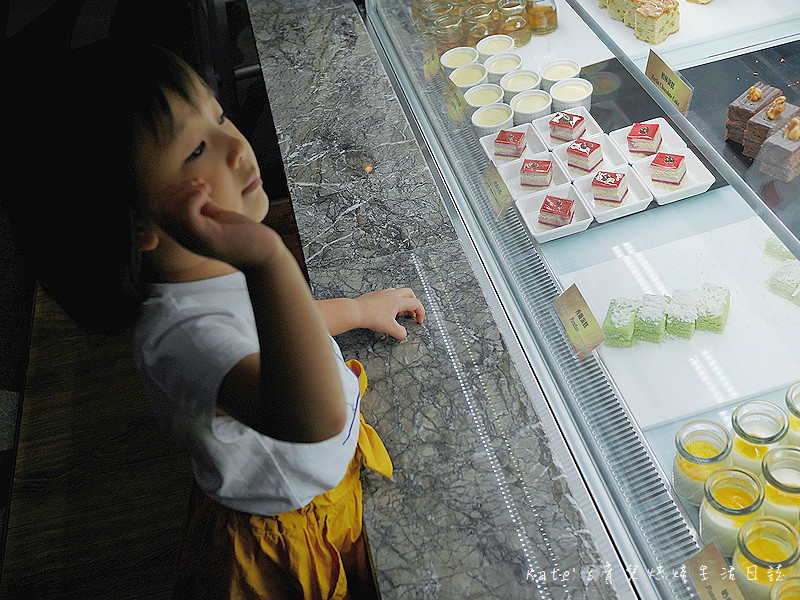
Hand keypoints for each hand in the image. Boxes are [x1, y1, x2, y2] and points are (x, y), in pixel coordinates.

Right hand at [151, 178, 281, 267]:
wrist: (264, 254)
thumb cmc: (243, 235)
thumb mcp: (216, 215)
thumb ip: (201, 204)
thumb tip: (192, 187)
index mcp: (184, 232)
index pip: (157, 209)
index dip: (171, 191)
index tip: (196, 186)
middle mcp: (184, 238)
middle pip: (158, 208)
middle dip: (176, 189)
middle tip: (201, 186)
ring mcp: (194, 240)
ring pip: (169, 210)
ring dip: (186, 191)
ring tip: (206, 189)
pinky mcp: (207, 239)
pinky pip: (185, 214)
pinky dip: (193, 197)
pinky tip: (209, 194)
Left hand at [354, 288, 424, 339]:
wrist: (355, 311)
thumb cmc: (370, 317)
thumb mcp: (389, 328)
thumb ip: (400, 332)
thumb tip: (403, 333)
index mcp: (398, 301)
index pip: (416, 303)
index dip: (421, 313)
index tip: (419, 320)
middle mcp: (392, 294)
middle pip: (410, 294)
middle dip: (414, 304)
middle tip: (412, 313)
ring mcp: (384, 293)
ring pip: (399, 293)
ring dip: (403, 303)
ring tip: (400, 313)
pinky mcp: (376, 295)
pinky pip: (389, 295)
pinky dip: (393, 302)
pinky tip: (387, 311)